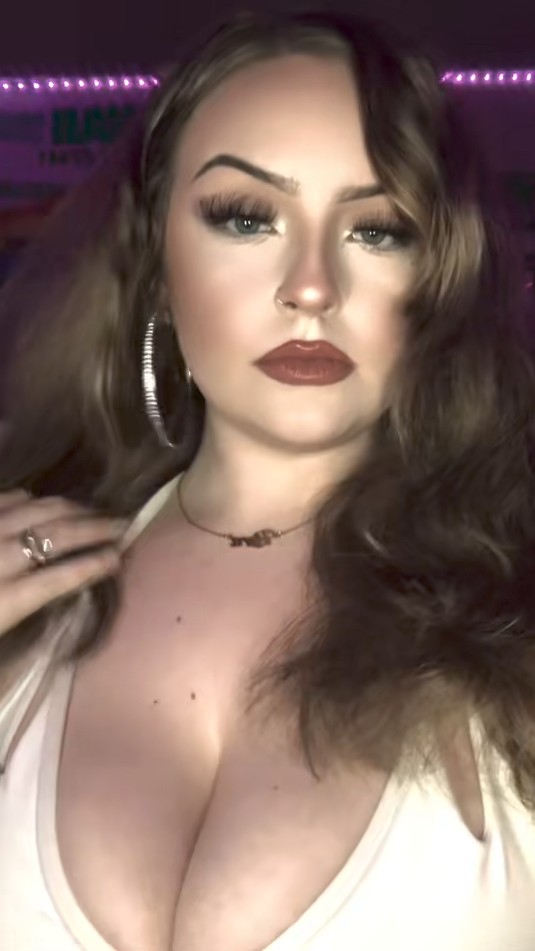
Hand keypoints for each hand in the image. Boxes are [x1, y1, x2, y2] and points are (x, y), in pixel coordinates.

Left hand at [0, 491, 125, 634]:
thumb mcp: (0, 634)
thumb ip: (22, 613)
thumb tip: (53, 598)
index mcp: (4, 600)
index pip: (58, 579)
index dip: (91, 566)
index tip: (118, 558)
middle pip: (55, 535)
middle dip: (94, 529)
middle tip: (124, 524)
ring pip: (36, 509)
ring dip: (70, 509)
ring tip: (93, 511)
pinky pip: (8, 499)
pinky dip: (30, 500)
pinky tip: (40, 503)